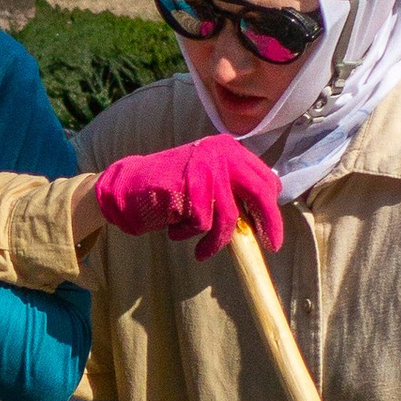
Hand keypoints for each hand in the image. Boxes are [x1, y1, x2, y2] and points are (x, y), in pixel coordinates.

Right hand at [93, 133, 282, 260]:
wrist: (129, 184)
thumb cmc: (170, 187)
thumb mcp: (206, 177)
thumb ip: (232, 186)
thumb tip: (264, 214)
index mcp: (229, 148)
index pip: (264, 179)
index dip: (270, 206)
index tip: (269, 228)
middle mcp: (222, 153)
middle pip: (260, 193)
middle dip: (269, 223)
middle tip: (272, 245)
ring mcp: (207, 168)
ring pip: (230, 217)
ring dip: (215, 241)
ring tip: (202, 251)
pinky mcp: (191, 186)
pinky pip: (203, 223)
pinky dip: (189, 234)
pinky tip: (175, 231)